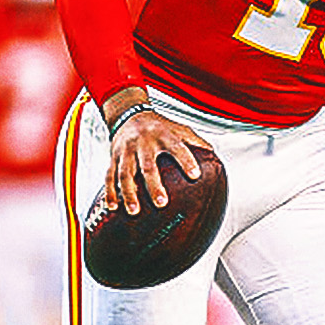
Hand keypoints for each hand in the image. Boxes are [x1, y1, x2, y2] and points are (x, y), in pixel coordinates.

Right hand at [101, 89, 212, 216]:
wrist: (130, 114)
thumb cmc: (158, 126)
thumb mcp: (179, 128)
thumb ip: (196, 142)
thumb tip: (214, 157)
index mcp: (163, 136)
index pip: (177, 147)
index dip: (187, 160)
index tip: (195, 175)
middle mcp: (144, 143)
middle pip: (148, 166)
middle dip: (154, 185)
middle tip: (161, 203)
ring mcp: (127, 151)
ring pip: (125, 173)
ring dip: (129, 193)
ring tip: (135, 211)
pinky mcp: (114, 157)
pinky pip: (109, 176)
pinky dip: (110, 192)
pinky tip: (113, 207)